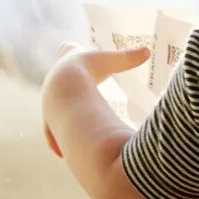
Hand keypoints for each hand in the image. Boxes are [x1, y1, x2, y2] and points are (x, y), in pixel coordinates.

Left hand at [40, 41, 148, 158]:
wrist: (65, 91)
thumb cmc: (88, 72)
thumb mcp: (112, 62)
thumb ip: (129, 58)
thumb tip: (148, 51)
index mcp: (69, 65)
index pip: (67, 50)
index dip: (69, 49)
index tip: (66, 46)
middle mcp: (55, 83)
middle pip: (58, 82)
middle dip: (66, 86)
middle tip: (72, 89)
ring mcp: (50, 104)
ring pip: (53, 109)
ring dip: (61, 115)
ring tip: (68, 122)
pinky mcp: (50, 123)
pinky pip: (52, 134)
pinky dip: (58, 141)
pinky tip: (60, 153)